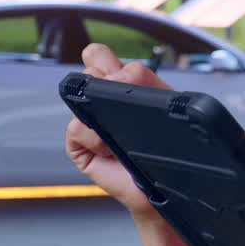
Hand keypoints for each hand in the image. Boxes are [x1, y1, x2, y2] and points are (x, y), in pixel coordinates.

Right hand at [65, 43, 171, 218]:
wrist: (166, 188)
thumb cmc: (168, 149)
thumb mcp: (164, 107)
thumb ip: (145, 83)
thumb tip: (122, 72)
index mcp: (121, 86)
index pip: (99, 57)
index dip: (103, 58)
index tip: (120, 73)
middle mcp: (101, 101)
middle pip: (88, 69)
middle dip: (104, 77)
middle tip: (122, 98)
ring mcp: (88, 122)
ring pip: (81, 95)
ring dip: (104, 110)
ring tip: (123, 130)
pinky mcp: (79, 146)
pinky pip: (76, 128)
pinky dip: (95, 137)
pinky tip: (110, 148)